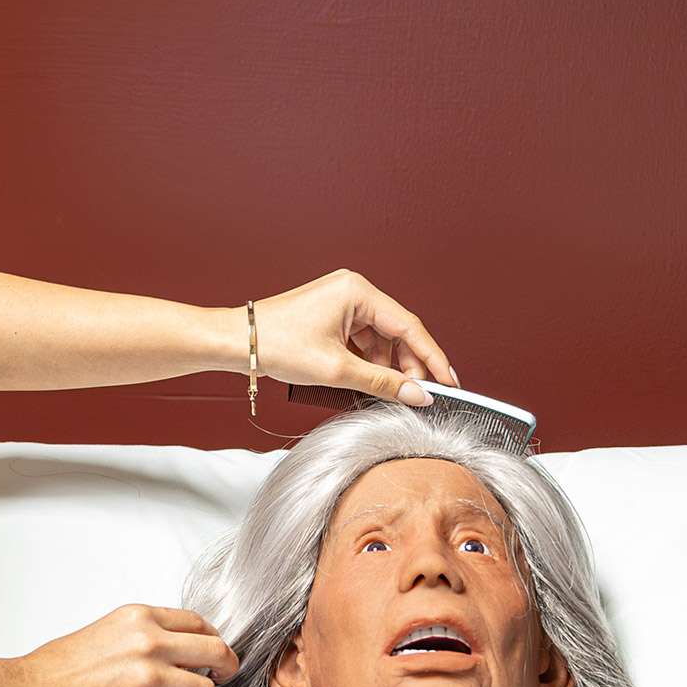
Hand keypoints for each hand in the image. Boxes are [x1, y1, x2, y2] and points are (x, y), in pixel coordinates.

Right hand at [14, 604, 239, 686]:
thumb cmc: (59, 667)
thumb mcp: (107, 630)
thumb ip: (142, 635)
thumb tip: (170, 652)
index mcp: (141, 618)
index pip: (198, 624)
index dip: (212, 642)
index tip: (212, 655)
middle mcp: (151, 643)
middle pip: (216, 652)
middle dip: (225, 670)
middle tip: (220, 682)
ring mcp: (150, 678)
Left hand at [254, 268, 457, 405]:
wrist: (238, 342)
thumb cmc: (277, 344)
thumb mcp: (337, 369)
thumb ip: (383, 382)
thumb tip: (418, 395)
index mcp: (357, 291)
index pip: (409, 326)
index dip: (432, 358)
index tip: (448, 382)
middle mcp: (352, 291)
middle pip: (396, 333)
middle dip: (407, 366)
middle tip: (417, 395)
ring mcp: (341, 303)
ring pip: (380, 339)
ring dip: (387, 366)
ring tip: (389, 392)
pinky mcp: (331, 317)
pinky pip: (362, 341)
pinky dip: (369, 362)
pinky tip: (370, 381)